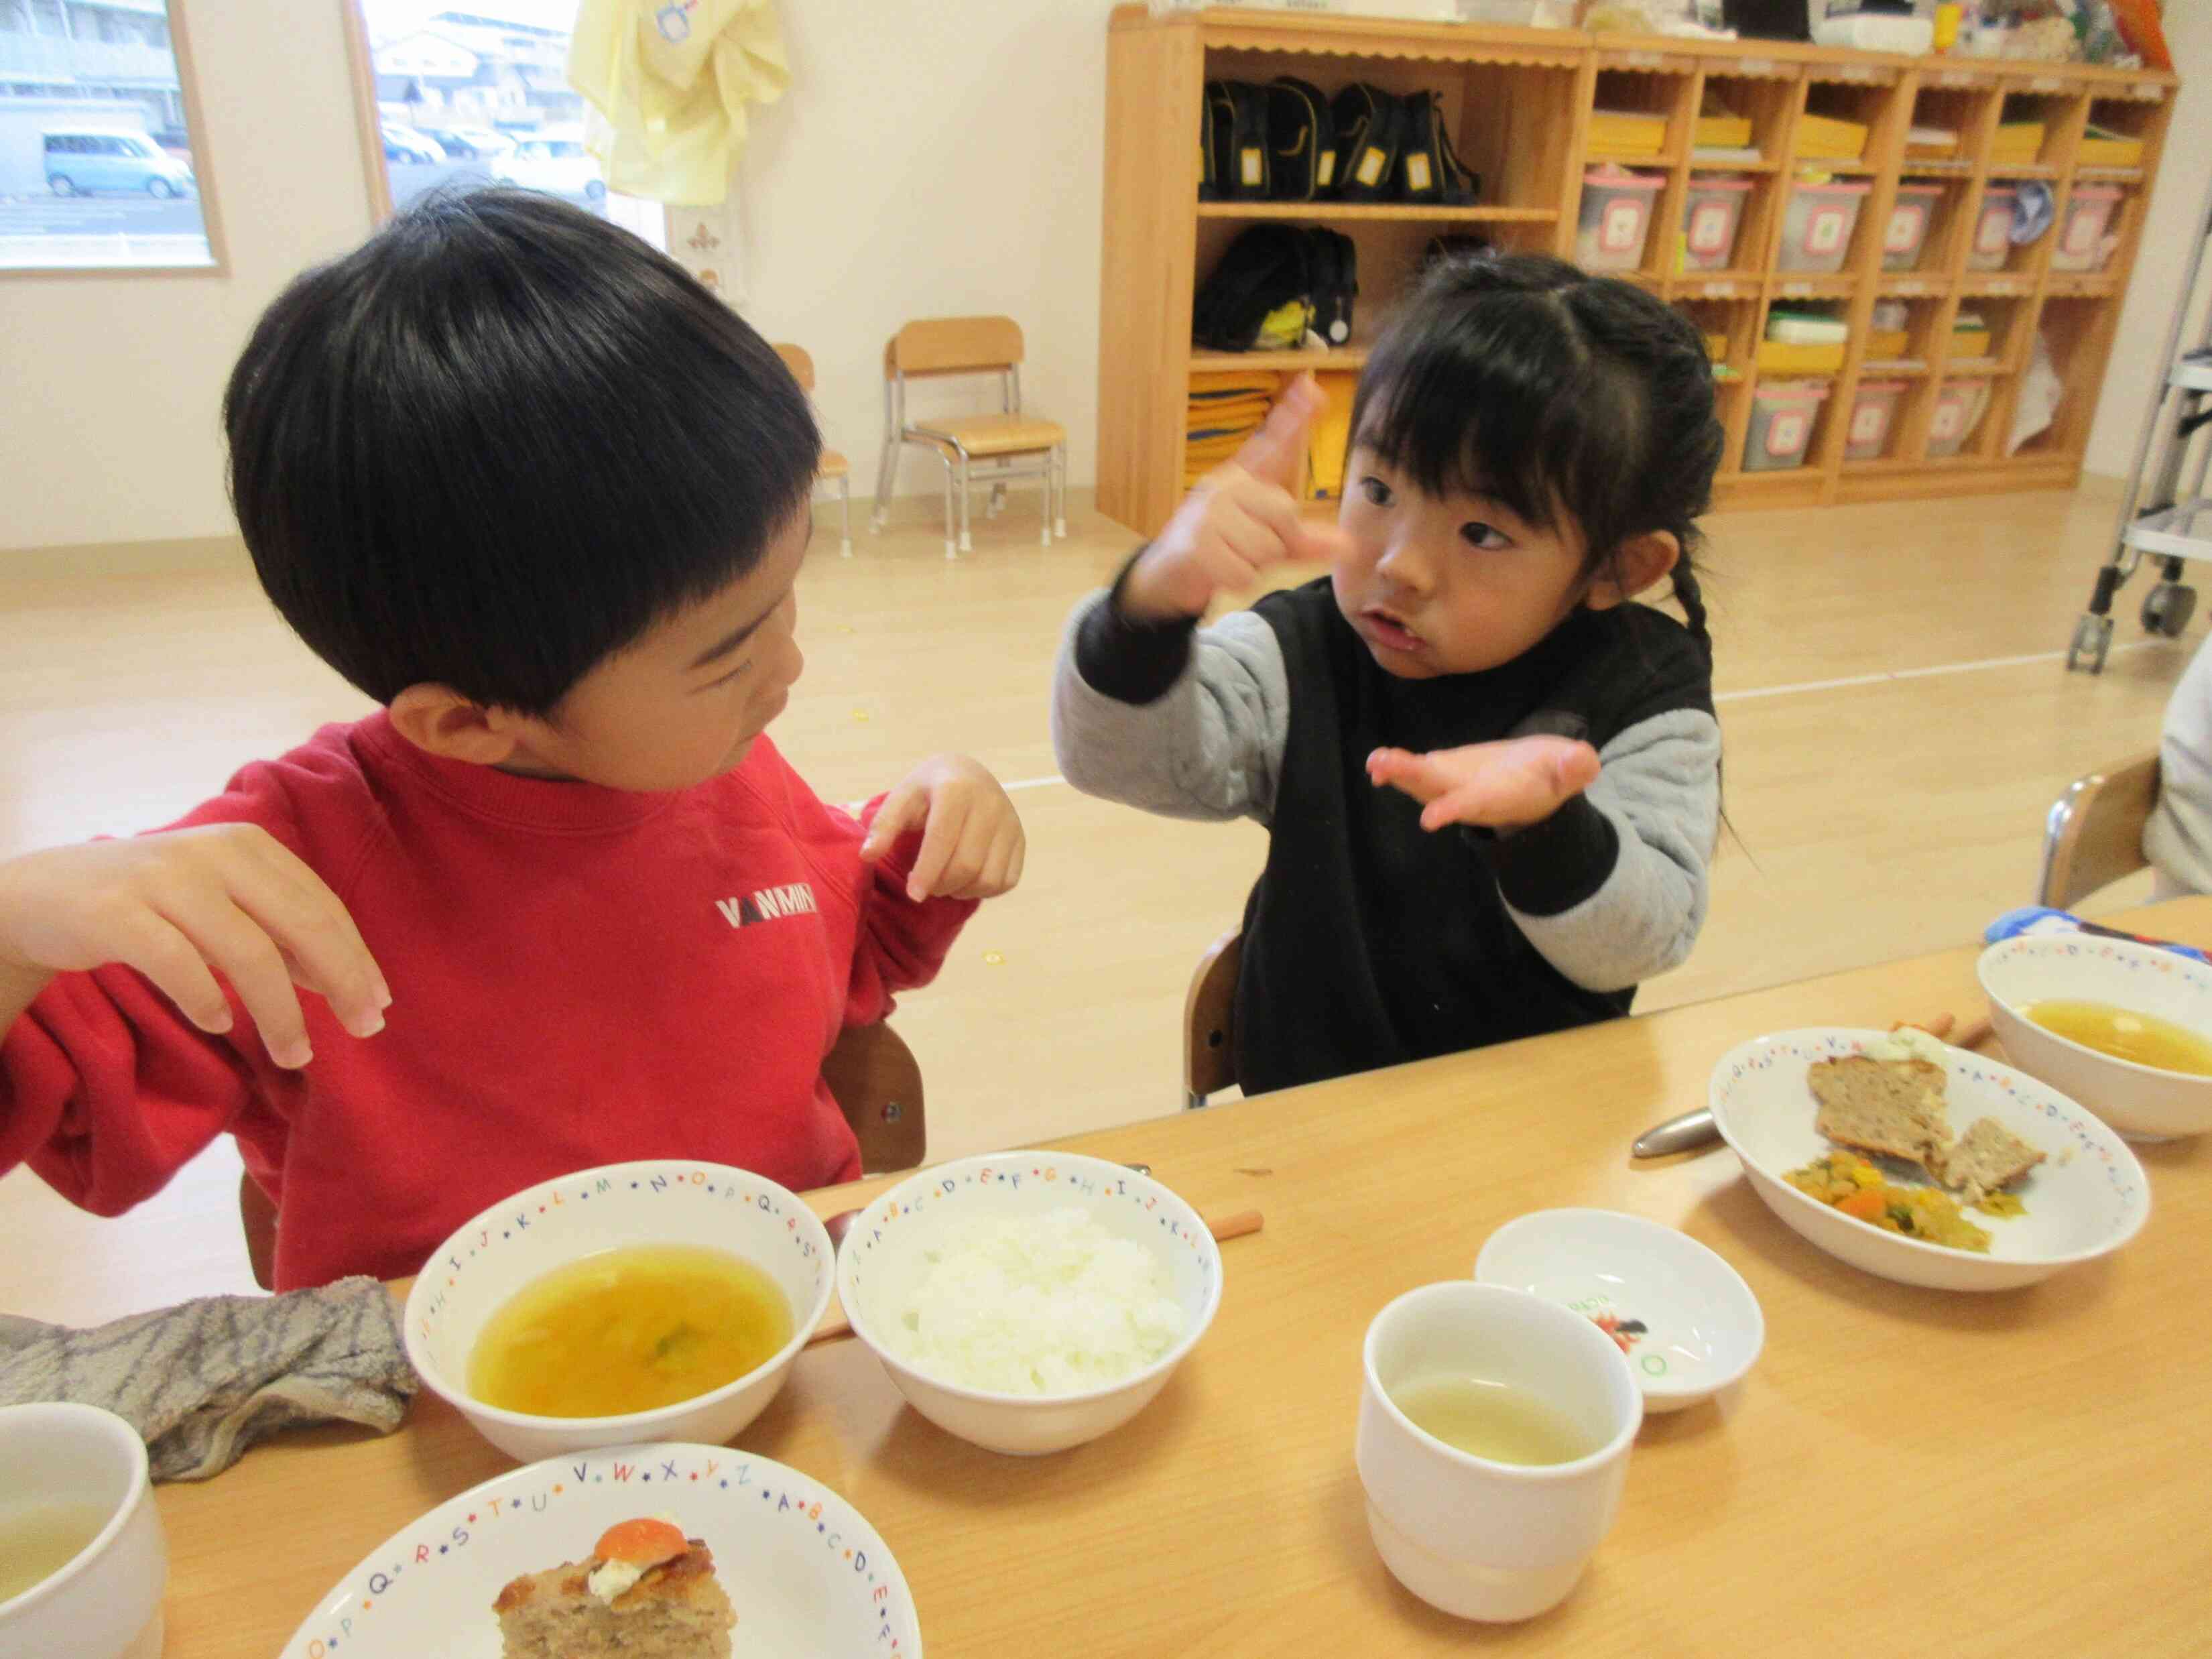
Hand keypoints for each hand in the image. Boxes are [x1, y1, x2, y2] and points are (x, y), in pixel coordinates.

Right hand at [0, 826, 390, 1068]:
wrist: (45, 894)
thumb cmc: (153, 904)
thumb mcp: (225, 906)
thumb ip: (280, 934)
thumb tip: (345, 981)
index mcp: (249, 846)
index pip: (321, 906)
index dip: (356, 958)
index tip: (380, 1004)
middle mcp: (214, 853)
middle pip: (300, 925)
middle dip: (341, 982)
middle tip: (364, 1030)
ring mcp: (164, 879)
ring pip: (248, 953)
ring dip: (280, 1012)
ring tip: (296, 1053)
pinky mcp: (116, 911)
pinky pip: (178, 964)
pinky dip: (206, 1000)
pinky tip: (218, 1024)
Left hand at [859, 756, 1026, 901]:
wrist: (968, 774)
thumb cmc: (928, 790)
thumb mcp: (902, 798)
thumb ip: (883, 826)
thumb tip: (867, 856)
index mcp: (956, 789)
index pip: (943, 840)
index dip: (926, 872)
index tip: (912, 894)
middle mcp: (990, 803)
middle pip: (966, 865)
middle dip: (941, 885)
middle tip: (924, 885)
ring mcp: (1010, 822)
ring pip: (988, 878)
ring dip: (961, 891)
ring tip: (943, 882)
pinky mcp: (1021, 838)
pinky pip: (1006, 881)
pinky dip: (982, 890)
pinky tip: (964, 879)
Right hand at [1118, 373, 1353, 623]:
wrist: (1167, 575)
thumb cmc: (1222, 551)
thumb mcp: (1266, 542)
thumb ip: (1304, 540)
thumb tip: (1349, 545)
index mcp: (1242, 479)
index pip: (1272, 446)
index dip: (1294, 417)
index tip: (1311, 385)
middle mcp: (1224, 487)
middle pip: (1284, 513)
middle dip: (1275, 543)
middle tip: (1245, 549)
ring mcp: (1207, 514)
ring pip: (1266, 548)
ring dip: (1253, 567)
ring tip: (1228, 559)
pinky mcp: (1197, 545)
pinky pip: (1244, 573)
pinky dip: (1237, 582)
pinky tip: (1217, 574)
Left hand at [1367, 737, 1602, 832]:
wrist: (1534, 779)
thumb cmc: (1551, 774)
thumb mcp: (1570, 770)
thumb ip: (1574, 768)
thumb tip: (1582, 761)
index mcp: (1499, 797)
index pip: (1475, 804)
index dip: (1454, 809)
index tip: (1430, 819)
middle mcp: (1468, 796)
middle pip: (1437, 790)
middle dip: (1412, 780)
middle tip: (1384, 768)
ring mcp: (1451, 785)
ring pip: (1421, 782)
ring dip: (1398, 773)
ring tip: (1377, 762)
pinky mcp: (1442, 770)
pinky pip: (1417, 769)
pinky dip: (1398, 767)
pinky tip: (1376, 761)